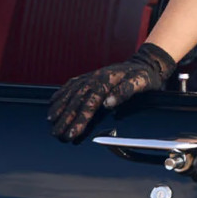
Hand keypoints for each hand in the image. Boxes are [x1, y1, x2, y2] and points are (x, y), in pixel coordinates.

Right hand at [47, 42, 176, 141]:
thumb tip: (108, 103)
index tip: (72, 134)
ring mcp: (91, 77)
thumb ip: (125, 92)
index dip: (80, 120)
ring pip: (71, 94)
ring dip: (59, 108)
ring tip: (51, 122)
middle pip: (77, 101)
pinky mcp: (89, 77)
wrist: (145, 63)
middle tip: (56, 134)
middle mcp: (95, 78)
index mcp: (107, 81)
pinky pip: (71, 85)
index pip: (90, 104)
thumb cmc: (145, 76)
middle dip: (65, 119)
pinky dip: (61, 94)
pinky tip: (53, 102)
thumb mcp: (141, 83)